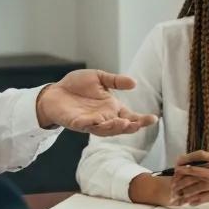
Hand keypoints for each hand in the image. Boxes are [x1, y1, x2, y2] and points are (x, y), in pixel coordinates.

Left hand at [36, 70, 157, 134]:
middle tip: (138, 123)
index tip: (154, 118)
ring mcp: (91, 122)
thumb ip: (116, 81)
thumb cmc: (77, 86)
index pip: (131, 116)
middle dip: (131, 126)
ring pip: (106, 129)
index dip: (142, 119)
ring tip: (125, 123)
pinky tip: (100, 122)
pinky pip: (87, 126)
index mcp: (112, 108)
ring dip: (116, 128)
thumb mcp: (99, 78)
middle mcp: (105, 117)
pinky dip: (94, 125)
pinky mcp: (77, 123)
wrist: (54, 92)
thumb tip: (134, 82)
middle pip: (122, 126)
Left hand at [167, 152, 208, 208]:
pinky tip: (191, 203)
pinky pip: (204, 198)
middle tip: (174, 190)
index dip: (183, 174)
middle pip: (194, 178)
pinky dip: (196, 201)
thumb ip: (202, 171)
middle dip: (182, 185)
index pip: (194, 168)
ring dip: (187, 194)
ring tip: (180, 198)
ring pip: (198, 189)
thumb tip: (183, 173)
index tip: (174, 180)